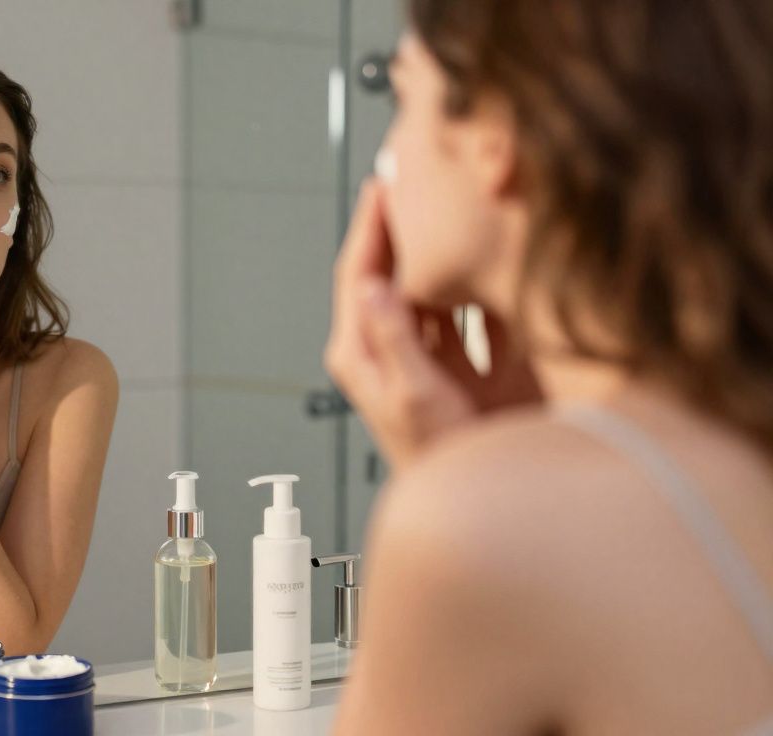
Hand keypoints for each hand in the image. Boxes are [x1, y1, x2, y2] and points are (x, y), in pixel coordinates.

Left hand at [324, 181, 541, 467]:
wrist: (483, 500)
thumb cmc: (435, 462)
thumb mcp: (412, 397)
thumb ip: (393, 338)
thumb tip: (371, 283)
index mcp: (362, 353)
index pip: (358, 274)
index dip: (371, 226)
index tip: (384, 183)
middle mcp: (396, 347)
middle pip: (397, 271)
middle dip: (408, 226)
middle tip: (421, 176)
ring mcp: (436, 354)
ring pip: (437, 286)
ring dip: (445, 250)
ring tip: (458, 202)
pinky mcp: (474, 363)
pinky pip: (477, 309)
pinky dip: (484, 282)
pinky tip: (499, 251)